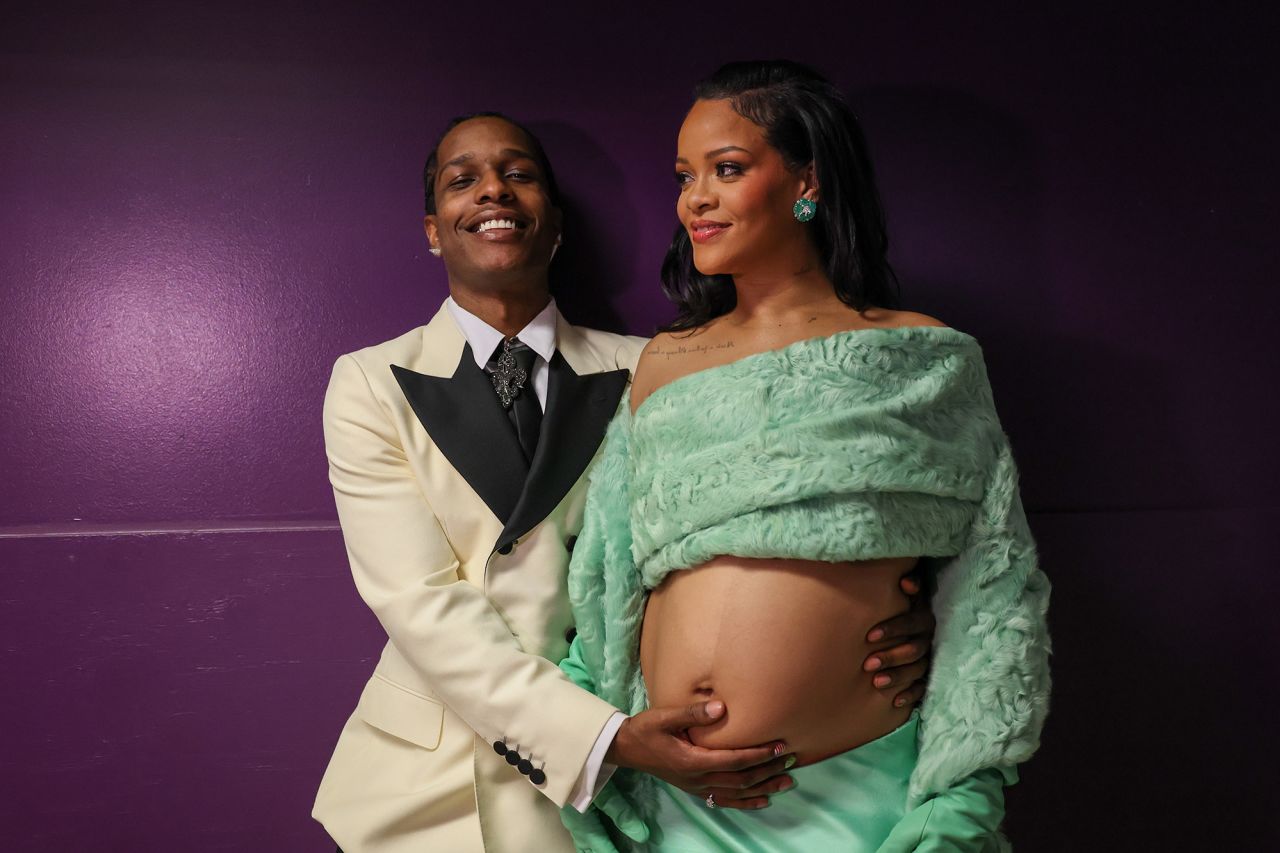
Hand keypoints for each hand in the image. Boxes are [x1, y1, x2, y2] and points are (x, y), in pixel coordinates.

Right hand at [607, 700, 794, 809]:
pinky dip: (747, 802)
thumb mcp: (664, 717)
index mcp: (692, 760)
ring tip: (787, 781)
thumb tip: (721, 707)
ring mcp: (697, 787)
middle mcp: (698, 779)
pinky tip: (763, 800)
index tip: (780, 746)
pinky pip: (726, 801)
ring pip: (738, 793)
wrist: (627, 749)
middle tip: (792, 759)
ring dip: (764, 787)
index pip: (735, 760)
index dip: (760, 754)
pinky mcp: (696, 790)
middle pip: (742, 779)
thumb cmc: (646, 729)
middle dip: (769, 770)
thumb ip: (692, 714)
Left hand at [863, 567, 935, 707]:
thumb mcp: (907, 596)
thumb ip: (909, 587)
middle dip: (891, 656)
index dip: (893, 629)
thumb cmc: (902, 607)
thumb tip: (905, 580)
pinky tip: (895, 702)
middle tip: (867, 664)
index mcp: (924, 619)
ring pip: (917, 670)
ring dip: (897, 676)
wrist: (912, 626)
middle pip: (914, 650)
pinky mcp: (929, 676)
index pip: (912, 623)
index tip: (869, 636)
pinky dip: (910, 695)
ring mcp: (930, 659)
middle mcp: (930, 639)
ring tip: (876, 683)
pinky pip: (923, 689)